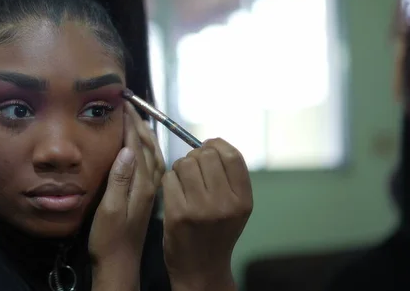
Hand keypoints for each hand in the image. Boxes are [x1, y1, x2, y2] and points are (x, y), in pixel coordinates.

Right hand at [89, 103, 164, 289]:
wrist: (120, 264)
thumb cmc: (109, 239)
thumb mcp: (109, 210)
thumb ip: (119, 180)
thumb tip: (127, 150)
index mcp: (141, 184)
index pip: (137, 145)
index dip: (130, 123)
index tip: (124, 104)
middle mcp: (150, 184)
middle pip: (148, 147)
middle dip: (139, 123)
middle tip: (130, 105)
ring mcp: (150, 190)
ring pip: (152, 155)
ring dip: (145, 134)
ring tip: (137, 118)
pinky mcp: (147, 197)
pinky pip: (152, 165)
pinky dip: (147, 150)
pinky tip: (142, 147)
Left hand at [162, 138, 252, 290]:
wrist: (201, 269)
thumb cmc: (216, 232)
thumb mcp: (235, 207)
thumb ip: (229, 177)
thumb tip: (211, 143)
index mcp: (243, 200)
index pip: (232, 156)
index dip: (217, 145)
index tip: (208, 146)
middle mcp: (225, 203)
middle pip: (205, 155)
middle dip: (195, 156)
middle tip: (192, 170)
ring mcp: (200, 209)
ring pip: (184, 163)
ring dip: (180, 168)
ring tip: (183, 183)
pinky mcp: (177, 214)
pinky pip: (169, 178)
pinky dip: (169, 181)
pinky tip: (174, 194)